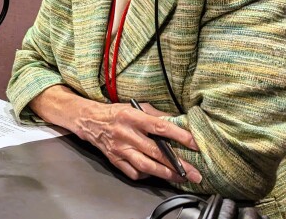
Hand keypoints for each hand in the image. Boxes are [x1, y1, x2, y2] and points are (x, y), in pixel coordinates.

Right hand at [78, 101, 201, 183]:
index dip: (179, 136)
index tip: (195, 144)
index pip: (160, 127)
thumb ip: (156, 115)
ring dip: (165, 173)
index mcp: (132, 117)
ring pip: (145, 166)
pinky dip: (147, 175)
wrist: (90, 121)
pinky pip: (133, 173)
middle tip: (194, 173)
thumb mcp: (135, 107)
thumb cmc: (115, 113)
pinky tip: (155, 173)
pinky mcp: (115, 160)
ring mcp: (119, 149)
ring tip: (180, 178)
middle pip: (155, 152)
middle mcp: (125, 134)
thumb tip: (178, 122)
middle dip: (178, 164)